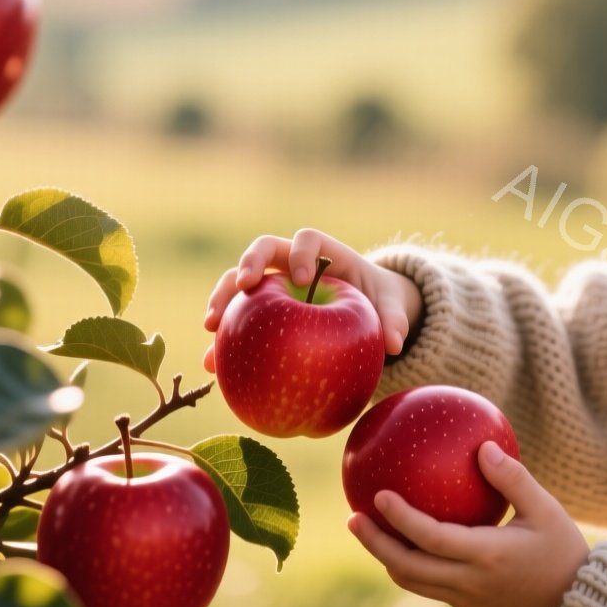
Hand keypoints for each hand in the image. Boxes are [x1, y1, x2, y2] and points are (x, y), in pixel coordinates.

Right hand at [200, 228, 422, 372]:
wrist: (366, 314)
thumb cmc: (378, 302)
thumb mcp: (389, 306)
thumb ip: (394, 319)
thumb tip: (395, 345)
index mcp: (323, 253)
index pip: (307, 239)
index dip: (300, 251)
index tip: (301, 276)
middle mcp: (290, 263)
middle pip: (261, 251)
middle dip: (248, 265)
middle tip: (243, 287)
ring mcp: (272, 288)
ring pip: (238, 284)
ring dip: (222, 300)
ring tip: (211, 328)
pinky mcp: (261, 315)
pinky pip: (238, 325)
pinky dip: (226, 342)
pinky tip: (213, 367)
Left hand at [348, 440, 589, 606]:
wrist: (574, 602)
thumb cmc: (563, 548)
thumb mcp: (546, 508)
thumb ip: (513, 478)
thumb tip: (482, 445)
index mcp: (487, 555)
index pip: (431, 538)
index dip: (400, 519)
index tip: (378, 495)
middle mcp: (469, 581)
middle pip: (407, 568)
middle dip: (375, 544)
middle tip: (353, 517)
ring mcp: (465, 598)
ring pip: (412, 582)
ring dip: (385, 558)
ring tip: (368, 530)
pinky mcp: (467, 605)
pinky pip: (427, 586)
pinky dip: (407, 566)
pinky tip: (404, 542)